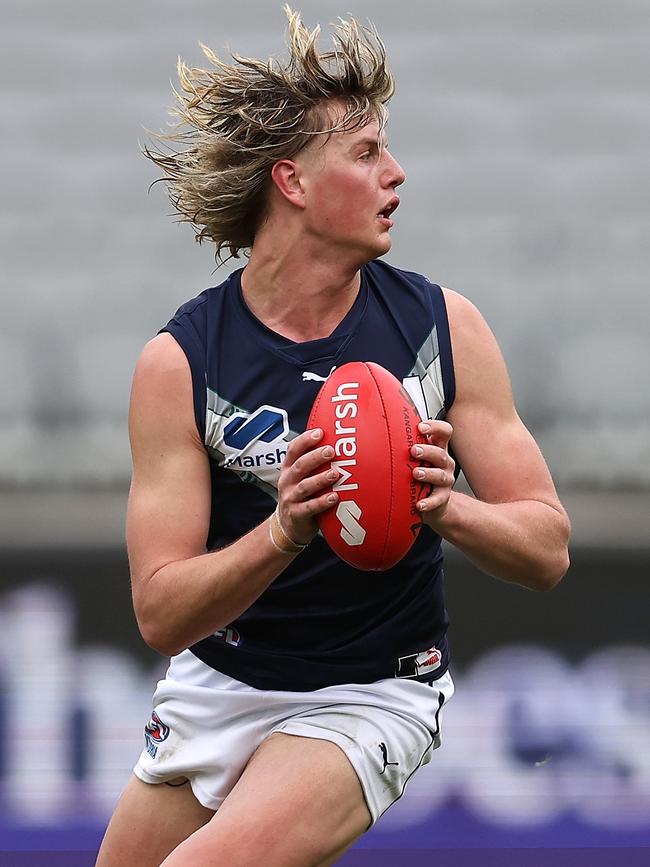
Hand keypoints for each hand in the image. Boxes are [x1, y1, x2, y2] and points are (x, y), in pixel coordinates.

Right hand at [276, 428, 338, 545]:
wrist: (288, 525)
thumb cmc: (300, 496)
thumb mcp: (301, 477)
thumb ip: (313, 463)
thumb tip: (337, 443)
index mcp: (289, 468)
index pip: (294, 449)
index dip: (306, 440)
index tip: (320, 432)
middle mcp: (287, 481)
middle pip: (300, 465)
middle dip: (315, 457)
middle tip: (331, 451)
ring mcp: (290, 498)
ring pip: (305, 486)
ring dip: (320, 479)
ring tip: (335, 473)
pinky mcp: (297, 514)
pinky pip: (310, 508)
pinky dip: (322, 502)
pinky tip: (334, 497)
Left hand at [411, 420, 454, 526]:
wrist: (435, 502)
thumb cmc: (423, 476)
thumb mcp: (417, 458)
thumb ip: (406, 446)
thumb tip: (380, 434)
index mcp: (438, 449)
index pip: (444, 432)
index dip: (435, 427)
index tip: (420, 427)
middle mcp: (444, 463)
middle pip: (440, 453)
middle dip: (427, 451)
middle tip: (413, 450)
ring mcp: (445, 480)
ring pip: (440, 475)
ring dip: (428, 473)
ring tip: (416, 473)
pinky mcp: (443, 497)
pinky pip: (437, 499)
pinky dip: (428, 502)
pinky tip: (419, 503)